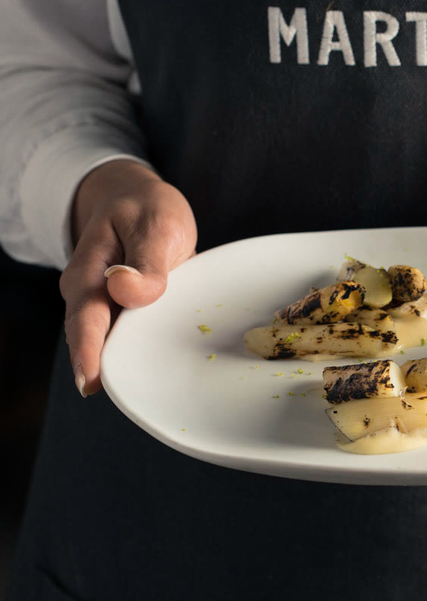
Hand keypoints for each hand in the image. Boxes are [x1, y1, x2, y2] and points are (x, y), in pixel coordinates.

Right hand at [60, 159, 196, 396]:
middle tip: (130, 401)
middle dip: (106, 370)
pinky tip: (166, 370)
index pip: (85, 316)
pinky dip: (145, 351)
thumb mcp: (155, 223)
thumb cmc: (146, 209)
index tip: (92, 381)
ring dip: (129, 364)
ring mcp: (106, 306)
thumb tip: (124, 289)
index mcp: (89, 271)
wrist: (137, 199)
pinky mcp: (125, 312)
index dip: (87, 350)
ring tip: (150, 394)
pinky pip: (131, 336)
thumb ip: (146, 260)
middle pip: (92, 340)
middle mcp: (89, 294)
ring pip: (113, 342)